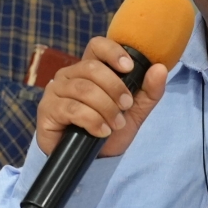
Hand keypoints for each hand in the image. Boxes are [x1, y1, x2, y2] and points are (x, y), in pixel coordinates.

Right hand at [35, 36, 168, 157]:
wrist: (92, 161)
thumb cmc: (109, 130)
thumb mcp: (134, 111)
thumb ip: (149, 91)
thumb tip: (160, 68)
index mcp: (89, 69)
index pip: (97, 46)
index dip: (113, 52)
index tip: (129, 68)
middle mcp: (69, 75)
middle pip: (91, 68)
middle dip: (114, 88)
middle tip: (126, 106)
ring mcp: (55, 91)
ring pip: (83, 89)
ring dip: (105, 108)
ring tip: (115, 124)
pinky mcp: (47, 110)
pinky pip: (71, 108)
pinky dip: (92, 120)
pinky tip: (101, 131)